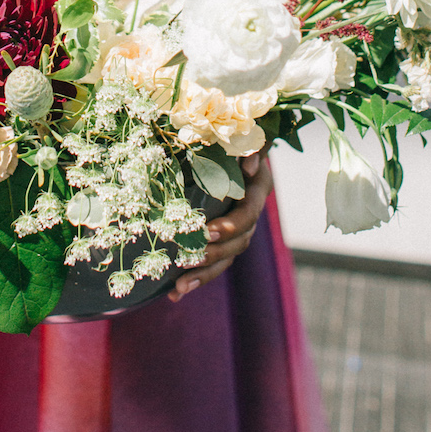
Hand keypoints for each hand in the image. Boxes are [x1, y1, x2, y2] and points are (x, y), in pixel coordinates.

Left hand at [167, 150, 272, 301]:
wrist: (228, 147)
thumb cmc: (229, 138)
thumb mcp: (239, 138)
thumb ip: (247, 147)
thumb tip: (250, 162)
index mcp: (257, 189)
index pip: (249, 212)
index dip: (232, 224)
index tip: (210, 231)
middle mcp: (250, 213)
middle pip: (238, 242)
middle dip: (213, 253)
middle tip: (189, 258)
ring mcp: (237, 230)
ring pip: (225, 259)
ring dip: (203, 274)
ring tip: (179, 286)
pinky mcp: (221, 241)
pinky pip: (212, 264)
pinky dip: (194, 279)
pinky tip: (173, 293)